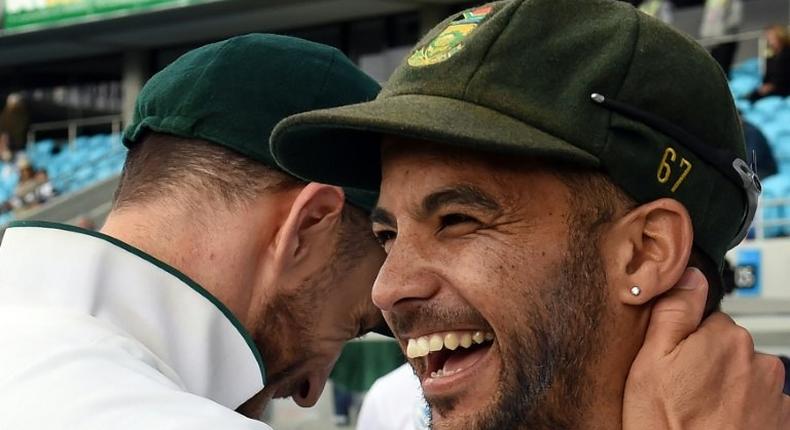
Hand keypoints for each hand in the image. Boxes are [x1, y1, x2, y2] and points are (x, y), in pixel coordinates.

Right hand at [623, 267, 789, 428]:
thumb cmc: (665, 427)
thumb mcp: (650, 362)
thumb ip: (674, 312)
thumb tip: (690, 275)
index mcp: (726, 338)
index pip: (708, 320)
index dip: (685, 342)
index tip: (673, 366)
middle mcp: (760, 361)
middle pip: (730, 348)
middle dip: (709, 364)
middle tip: (682, 392)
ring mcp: (776, 395)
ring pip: (745, 377)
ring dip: (727, 389)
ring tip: (699, 414)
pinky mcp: (782, 421)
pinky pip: (760, 405)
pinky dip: (742, 413)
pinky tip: (717, 425)